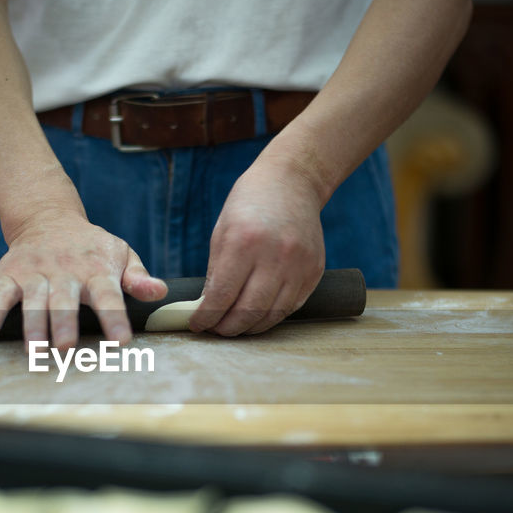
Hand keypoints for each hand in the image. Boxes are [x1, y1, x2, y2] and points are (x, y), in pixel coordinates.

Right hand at [0, 211, 166, 348]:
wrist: (48, 217)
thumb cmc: (91, 248)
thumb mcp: (121, 254)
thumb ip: (138, 277)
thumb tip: (160, 292)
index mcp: (97, 271)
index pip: (109, 297)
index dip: (115, 318)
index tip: (121, 341)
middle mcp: (65, 272)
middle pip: (64, 301)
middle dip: (65, 324)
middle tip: (66, 349)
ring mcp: (36, 273)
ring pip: (33, 301)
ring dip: (33, 325)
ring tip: (34, 350)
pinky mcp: (10, 275)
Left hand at [189, 158, 325, 335]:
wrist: (292, 182)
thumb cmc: (249, 204)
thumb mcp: (222, 231)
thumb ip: (215, 272)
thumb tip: (207, 308)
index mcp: (244, 243)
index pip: (222, 296)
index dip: (207, 317)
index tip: (197, 324)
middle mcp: (274, 256)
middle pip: (249, 311)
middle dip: (228, 328)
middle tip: (217, 330)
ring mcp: (299, 265)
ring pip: (273, 314)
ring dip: (251, 327)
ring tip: (236, 326)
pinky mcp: (315, 270)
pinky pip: (292, 305)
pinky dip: (272, 315)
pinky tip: (259, 314)